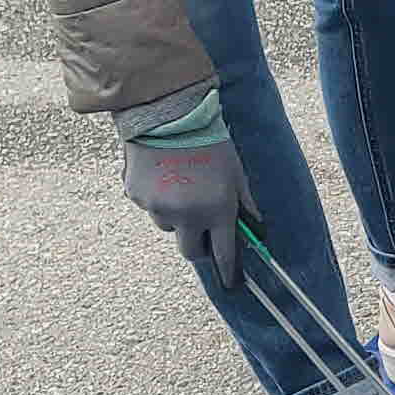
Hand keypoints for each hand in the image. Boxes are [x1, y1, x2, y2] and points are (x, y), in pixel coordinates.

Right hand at [119, 85, 249, 285]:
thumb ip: (245, 203)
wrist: (167, 112)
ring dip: (175, 216)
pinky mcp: (137, 196)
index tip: (231, 282)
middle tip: (202, 226)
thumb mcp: (236, 171)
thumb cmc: (209, 139)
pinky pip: (149, 207)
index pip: (224, 254)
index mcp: (217, 210)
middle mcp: (187, 216)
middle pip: (192, 251)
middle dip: (199, 244)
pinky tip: (161, 172)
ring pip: (168, 227)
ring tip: (180, 183)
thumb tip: (257, 229)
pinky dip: (156, 197)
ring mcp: (158, 208)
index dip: (228, 271)